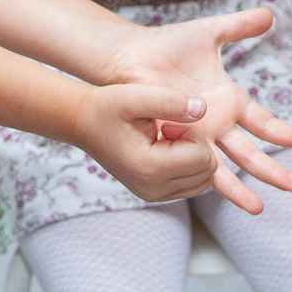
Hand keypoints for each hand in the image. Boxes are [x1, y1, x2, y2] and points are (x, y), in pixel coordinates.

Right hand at [71, 82, 232, 204]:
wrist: (85, 123)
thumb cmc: (108, 107)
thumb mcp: (136, 96)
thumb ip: (170, 101)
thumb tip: (203, 108)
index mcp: (149, 169)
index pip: (203, 157)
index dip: (192, 132)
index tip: (167, 123)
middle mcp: (153, 190)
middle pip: (207, 170)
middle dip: (196, 144)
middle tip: (168, 129)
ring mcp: (155, 195)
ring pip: (204, 179)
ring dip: (194, 155)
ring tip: (166, 139)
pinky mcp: (157, 194)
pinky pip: (193, 183)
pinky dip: (189, 165)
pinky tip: (166, 149)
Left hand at [98, 8, 291, 211]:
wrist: (130, 57)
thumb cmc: (167, 46)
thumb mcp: (210, 33)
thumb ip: (240, 26)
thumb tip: (271, 14)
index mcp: (230, 101)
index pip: (265, 123)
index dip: (286, 133)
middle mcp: (217, 124)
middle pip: (252, 153)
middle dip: (275, 170)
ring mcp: (196, 136)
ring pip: (225, 168)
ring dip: (243, 189)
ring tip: (258, 210)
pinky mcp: (174, 141)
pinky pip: (193, 165)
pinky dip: (207, 181)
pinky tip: (220, 198)